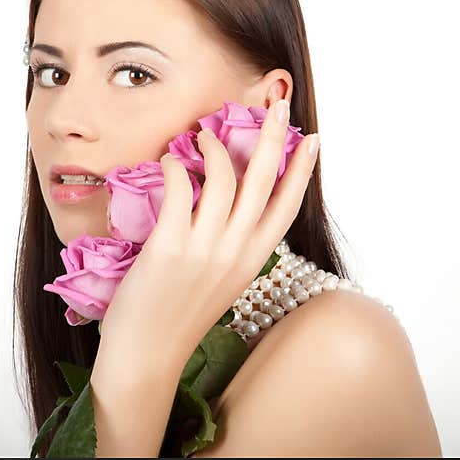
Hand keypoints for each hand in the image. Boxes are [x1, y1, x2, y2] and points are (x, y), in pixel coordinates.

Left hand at [97, 97, 320, 378]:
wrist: (147, 357)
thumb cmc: (178, 319)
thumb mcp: (220, 284)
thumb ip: (231, 248)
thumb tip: (228, 208)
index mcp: (252, 261)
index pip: (287, 206)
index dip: (302, 170)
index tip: (312, 139)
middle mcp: (236, 252)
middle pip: (264, 181)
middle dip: (273, 136)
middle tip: (276, 102)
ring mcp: (206, 249)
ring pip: (223, 177)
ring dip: (213, 146)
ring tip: (200, 136)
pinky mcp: (170, 247)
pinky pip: (180, 188)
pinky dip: (177, 165)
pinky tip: (171, 160)